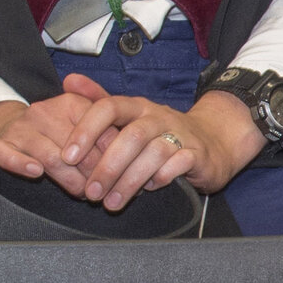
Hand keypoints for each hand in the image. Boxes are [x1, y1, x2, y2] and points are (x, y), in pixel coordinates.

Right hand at [0, 83, 117, 181]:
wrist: (5, 126)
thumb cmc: (53, 132)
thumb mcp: (81, 126)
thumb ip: (108, 137)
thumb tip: (137, 161)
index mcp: (70, 104)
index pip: (99, 131)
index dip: (112, 159)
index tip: (121, 178)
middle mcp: (44, 112)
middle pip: (76, 148)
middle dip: (93, 174)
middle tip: (103, 192)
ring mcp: (20, 128)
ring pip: (49, 156)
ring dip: (69, 179)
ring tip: (81, 192)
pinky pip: (7, 154)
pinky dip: (22, 164)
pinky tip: (36, 173)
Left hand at [65, 81, 261, 204]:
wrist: (214, 142)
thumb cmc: (162, 133)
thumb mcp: (131, 115)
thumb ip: (99, 101)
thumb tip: (69, 80)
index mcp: (137, 107)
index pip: (109, 107)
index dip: (86, 130)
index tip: (68, 156)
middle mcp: (158, 117)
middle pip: (131, 136)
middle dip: (108, 166)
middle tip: (91, 192)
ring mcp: (180, 134)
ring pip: (153, 153)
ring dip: (129, 181)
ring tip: (112, 202)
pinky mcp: (197, 154)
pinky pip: (178, 164)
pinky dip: (161, 178)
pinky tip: (148, 190)